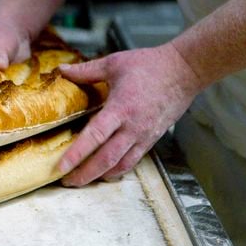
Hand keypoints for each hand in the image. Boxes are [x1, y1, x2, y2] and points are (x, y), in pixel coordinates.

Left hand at [57, 43, 202, 185]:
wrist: (184, 71)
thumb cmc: (150, 65)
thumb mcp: (114, 63)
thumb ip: (85, 71)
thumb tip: (62, 70)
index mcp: (120, 108)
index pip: (95, 136)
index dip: (77, 154)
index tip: (61, 167)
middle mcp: (132, 127)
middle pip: (106, 159)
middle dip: (84, 174)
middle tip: (65, 181)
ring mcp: (143, 136)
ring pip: (120, 165)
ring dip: (99, 176)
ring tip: (80, 180)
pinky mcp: (152, 139)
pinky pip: (132, 161)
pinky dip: (117, 170)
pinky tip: (104, 173)